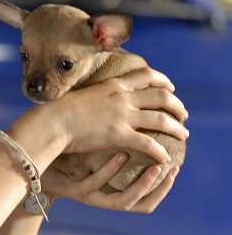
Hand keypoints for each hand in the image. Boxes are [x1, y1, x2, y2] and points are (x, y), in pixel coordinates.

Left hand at [42, 152, 179, 212]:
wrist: (37, 163)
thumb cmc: (69, 156)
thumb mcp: (95, 150)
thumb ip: (116, 141)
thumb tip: (138, 118)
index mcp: (114, 189)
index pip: (149, 196)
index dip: (164, 186)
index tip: (177, 166)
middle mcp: (106, 197)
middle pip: (143, 203)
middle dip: (159, 187)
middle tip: (171, 169)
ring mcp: (91, 195)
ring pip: (123, 200)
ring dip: (141, 183)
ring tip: (154, 165)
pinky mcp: (74, 191)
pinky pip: (95, 184)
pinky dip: (110, 171)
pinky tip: (120, 155)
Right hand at [52, 68, 187, 162]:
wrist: (53, 121)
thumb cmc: (61, 110)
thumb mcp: (84, 94)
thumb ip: (99, 95)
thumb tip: (101, 98)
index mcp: (114, 85)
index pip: (147, 76)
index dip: (163, 81)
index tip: (170, 88)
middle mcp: (123, 98)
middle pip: (162, 97)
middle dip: (177, 106)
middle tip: (182, 116)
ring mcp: (122, 116)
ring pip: (161, 119)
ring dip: (177, 128)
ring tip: (183, 135)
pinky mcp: (119, 135)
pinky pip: (148, 143)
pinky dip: (160, 151)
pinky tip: (165, 158)